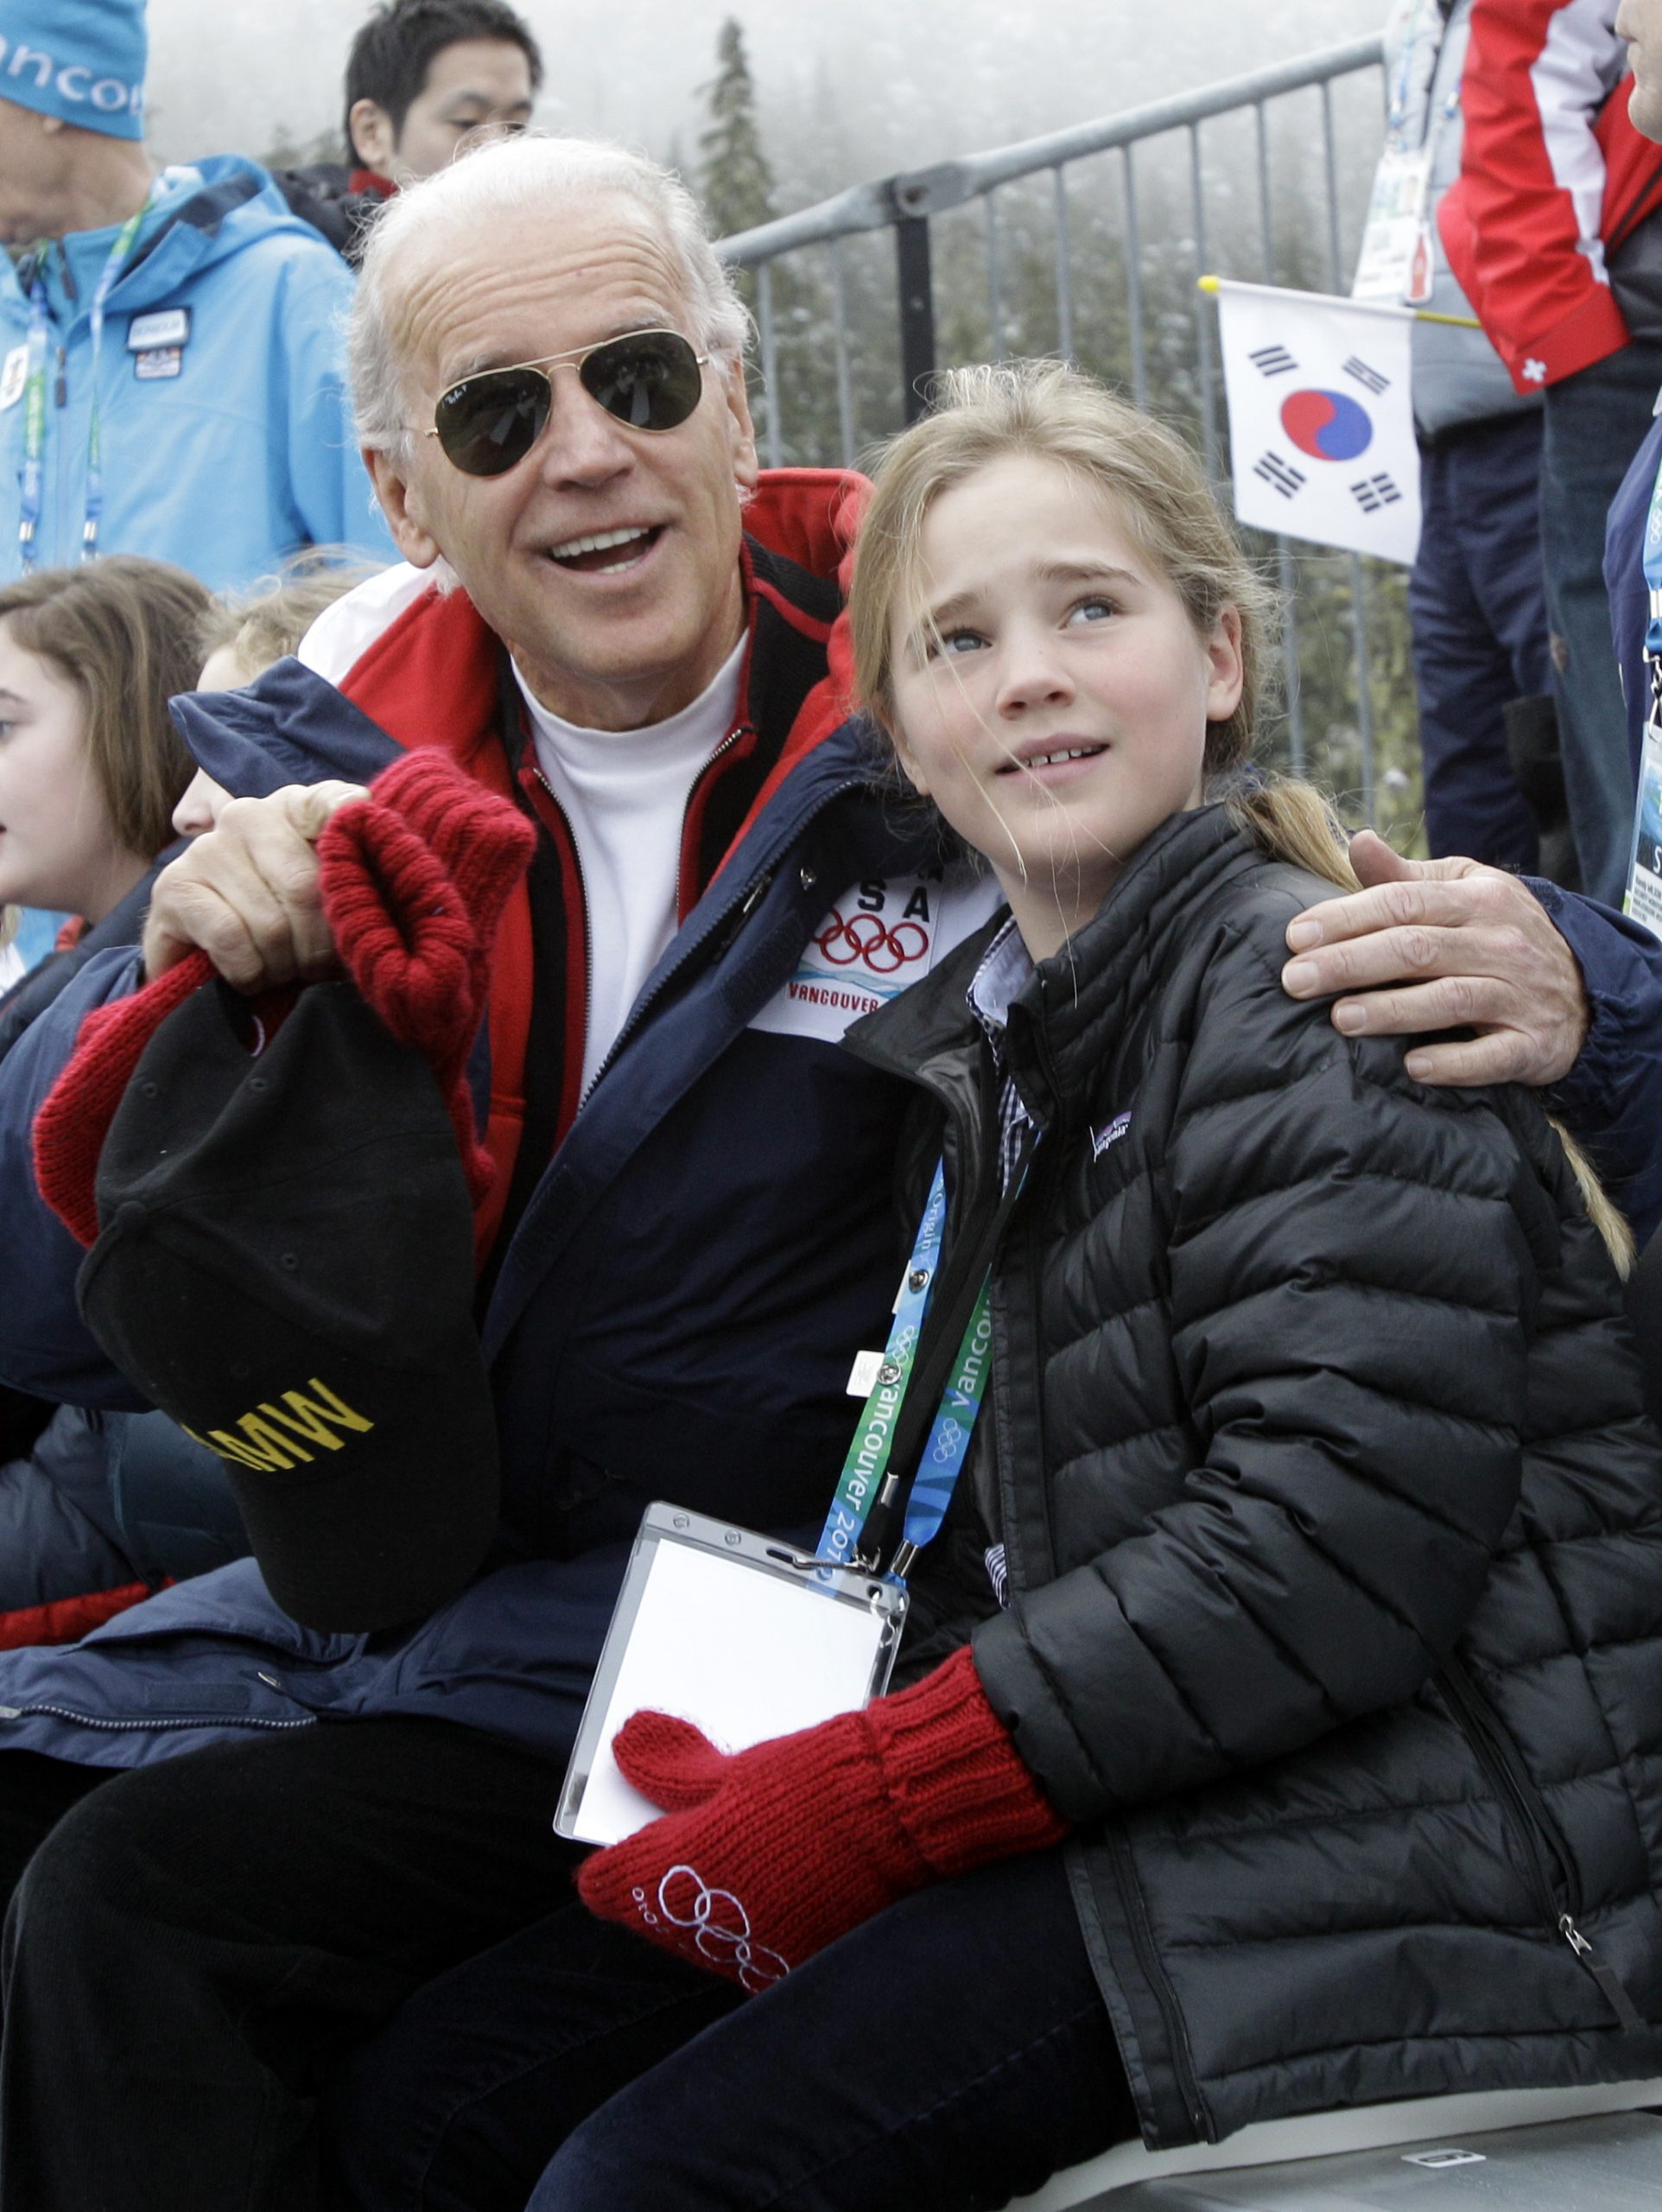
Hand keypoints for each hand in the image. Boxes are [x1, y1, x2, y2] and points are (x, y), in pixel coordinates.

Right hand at [141, 781, 368, 990]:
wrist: (204, 958)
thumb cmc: (283, 929)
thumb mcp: (327, 902)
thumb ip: (350, 873)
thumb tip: (366, 842)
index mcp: (293, 810)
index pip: (328, 803)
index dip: (344, 817)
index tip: (358, 827)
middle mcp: (247, 815)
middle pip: (305, 887)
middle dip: (317, 946)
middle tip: (314, 965)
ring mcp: (206, 848)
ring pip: (270, 923)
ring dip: (282, 966)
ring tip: (280, 969)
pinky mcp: (174, 887)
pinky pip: (231, 938)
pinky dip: (248, 971)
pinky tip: (248, 975)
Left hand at [577, 1647, 1064, 1990]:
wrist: (905, 1813)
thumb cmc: (821, 1777)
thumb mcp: (740, 1764)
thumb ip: (673, 1767)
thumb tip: (629, 1747)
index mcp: (683, 1863)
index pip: (609, 1884)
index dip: (610, 1863)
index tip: (620, 1844)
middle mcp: (710, 1920)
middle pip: (657, 1915)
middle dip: (664, 1882)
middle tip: (690, 1839)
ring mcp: (754, 1951)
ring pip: (704, 1937)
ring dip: (710, 1905)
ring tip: (741, 1859)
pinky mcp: (795, 1966)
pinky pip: (751, 1952)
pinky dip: (755, 1924)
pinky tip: (777, 1889)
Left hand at [1279, 830, 1590, 1086]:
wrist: (1585, 991)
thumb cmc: (1499, 935)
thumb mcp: (1465, 892)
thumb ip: (1406, 876)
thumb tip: (1357, 841)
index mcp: (1477, 899)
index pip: (1404, 902)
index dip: (1346, 918)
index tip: (1295, 936)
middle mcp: (1500, 943)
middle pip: (1417, 948)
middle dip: (1351, 962)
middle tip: (1296, 979)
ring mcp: (1519, 995)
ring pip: (1451, 999)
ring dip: (1393, 1010)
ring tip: (1340, 1018)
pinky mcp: (1532, 1045)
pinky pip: (1493, 1056)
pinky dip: (1454, 1063)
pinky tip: (1413, 1066)